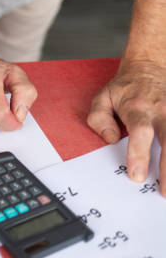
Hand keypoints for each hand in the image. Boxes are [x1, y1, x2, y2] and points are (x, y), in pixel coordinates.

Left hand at [87, 60, 165, 195]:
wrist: (151, 66)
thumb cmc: (126, 88)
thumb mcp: (103, 97)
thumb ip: (99, 118)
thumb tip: (110, 139)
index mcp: (138, 109)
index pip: (140, 134)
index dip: (139, 155)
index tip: (137, 175)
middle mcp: (162, 112)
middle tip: (165, 191)